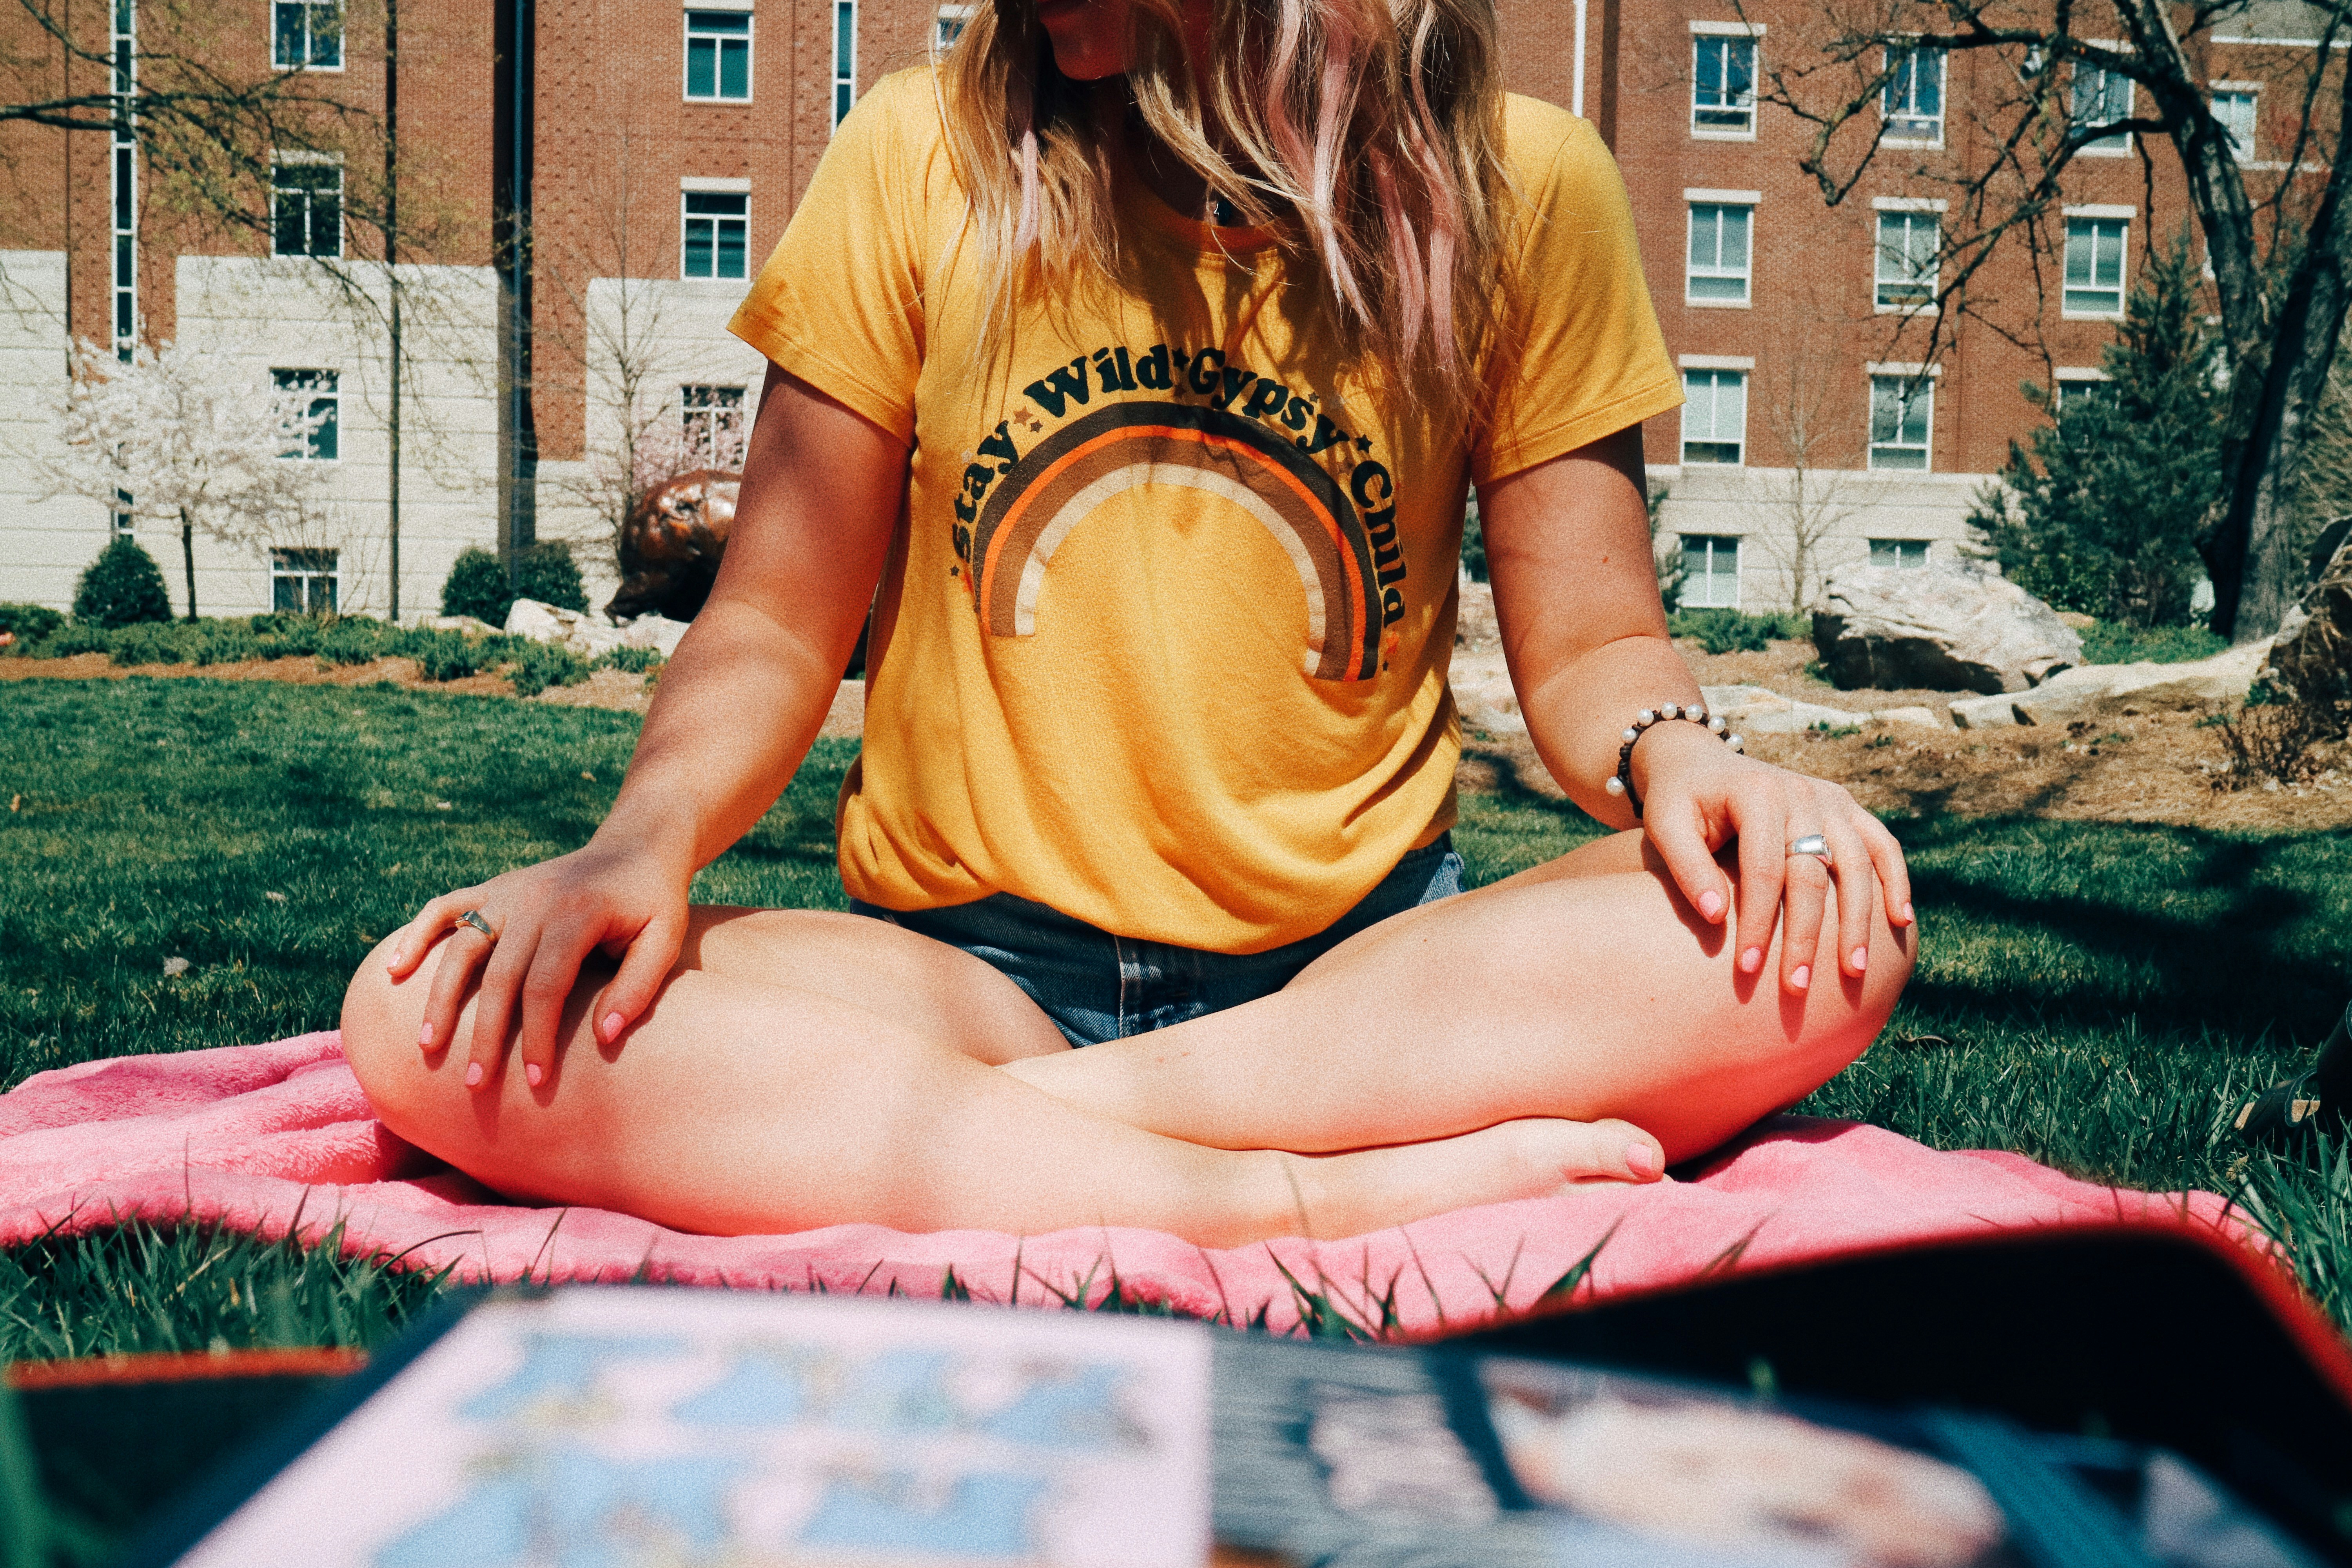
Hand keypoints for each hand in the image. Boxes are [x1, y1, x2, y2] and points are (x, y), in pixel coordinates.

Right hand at [379, 835, 692, 1090]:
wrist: (636, 846)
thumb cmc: (653, 902)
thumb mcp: (666, 939)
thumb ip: (638, 986)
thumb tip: (603, 1036)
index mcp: (577, 913)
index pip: (546, 986)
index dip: (538, 1037)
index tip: (536, 1082)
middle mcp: (535, 900)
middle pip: (498, 975)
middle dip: (484, 1035)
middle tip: (475, 1086)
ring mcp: (509, 890)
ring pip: (461, 946)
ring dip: (440, 997)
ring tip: (427, 1046)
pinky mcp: (494, 888)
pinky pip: (445, 907)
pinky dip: (417, 935)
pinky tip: (394, 970)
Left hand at [1629, 721, 1913, 992]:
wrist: (1700, 763)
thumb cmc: (1680, 802)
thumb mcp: (1664, 825)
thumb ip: (1687, 867)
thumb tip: (1716, 917)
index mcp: (1756, 793)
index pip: (1763, 870)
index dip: (1757, 922)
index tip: (1746, 969)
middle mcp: (1801, 792)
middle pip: (1811, 874)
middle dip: (1805, 936)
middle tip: (1796, 988)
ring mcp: (1830, 799)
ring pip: (1857, 864)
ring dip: (1858, 921)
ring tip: (1854, 971)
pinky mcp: (1847, 808)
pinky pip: (1883, 844)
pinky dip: (1896, 880)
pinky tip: (1900, 923)